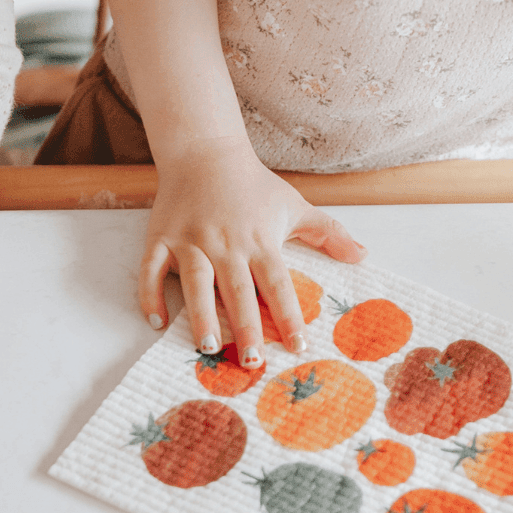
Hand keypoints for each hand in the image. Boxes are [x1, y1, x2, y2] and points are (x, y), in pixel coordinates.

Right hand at [139, 137, 365, 367]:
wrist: (205, 151)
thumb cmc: (254, 185)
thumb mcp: (295, 206)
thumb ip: (328, 233)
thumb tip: (363, 255)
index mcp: (259, 240)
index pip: (278, 284)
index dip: (289, 316)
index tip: (298, 346)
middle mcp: (225, 242)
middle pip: (237, 290)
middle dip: (245, 327)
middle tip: (251, 362)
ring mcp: (190, 240)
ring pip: (195, 282)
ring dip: (200, 316)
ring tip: (207, 347)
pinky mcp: (161, 236)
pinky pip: (151, 269)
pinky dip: (149, 295)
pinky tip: (156, 321)